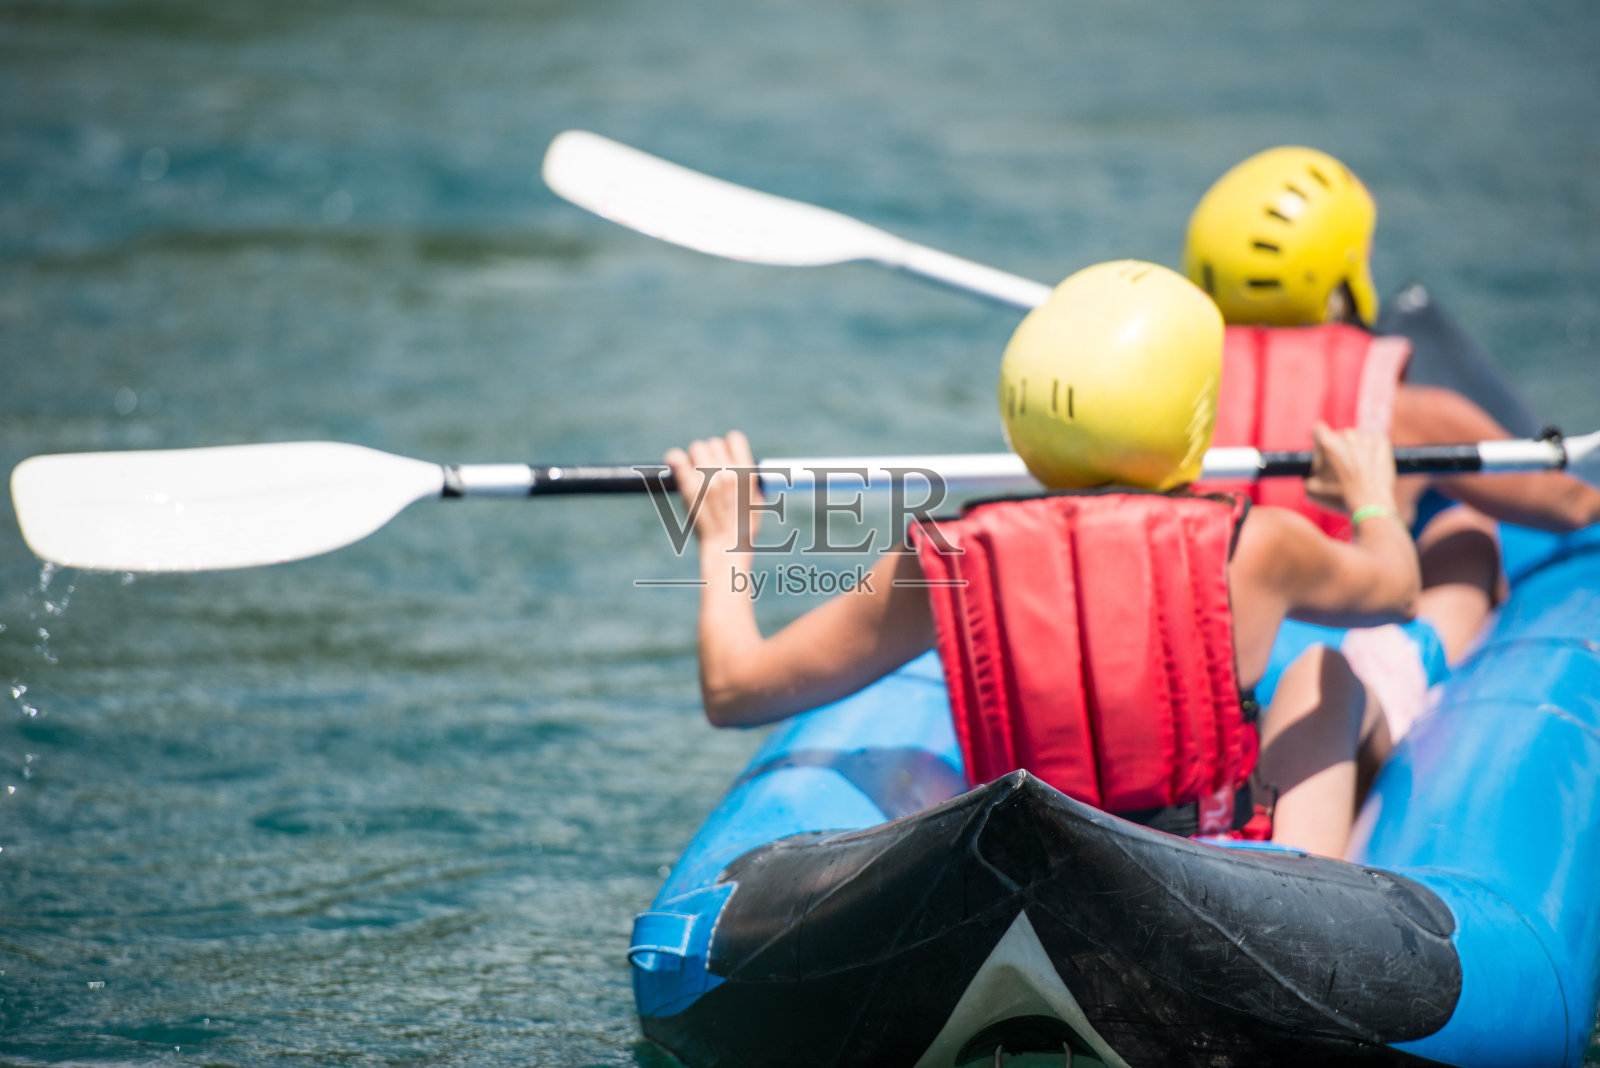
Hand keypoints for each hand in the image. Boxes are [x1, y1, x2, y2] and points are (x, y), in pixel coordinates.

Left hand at [663, 431, 761, 553]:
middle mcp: (728, 472)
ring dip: (695, 458)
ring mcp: (708, 480)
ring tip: (695, 473)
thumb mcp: (756, 498)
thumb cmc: (743, 525)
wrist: (727, 546)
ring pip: (696, 448)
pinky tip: (677, 464)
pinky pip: (677, 459)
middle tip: (708, 470)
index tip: (725, 455)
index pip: (734, 438)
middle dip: (710, 454)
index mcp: (746, 473)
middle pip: (713, 444)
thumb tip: (736, 460)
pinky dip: (675, 459)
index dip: (728, 445)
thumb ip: (747, 476)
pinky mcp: (690, 488)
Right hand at [1305, 422, 1397, 515]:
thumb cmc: (1339, 497)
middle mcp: (1346, 435)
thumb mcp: (1311, 489)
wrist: (1370, 504)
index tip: (1322, 450)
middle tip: (1341, 469)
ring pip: (1356, 439)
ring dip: (1355, 450)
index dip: (1317, 440)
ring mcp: (1366, 438)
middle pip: (1338, 436)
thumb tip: (1312, 470)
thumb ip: (1306, 473)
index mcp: (1327, 443)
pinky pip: (1373, 442)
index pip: (1317, 429)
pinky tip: (1369, 466)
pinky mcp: (1382, 443)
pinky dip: (1371, 451)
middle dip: (1338, 449)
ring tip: (1357, 470)